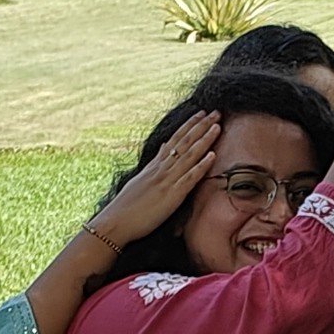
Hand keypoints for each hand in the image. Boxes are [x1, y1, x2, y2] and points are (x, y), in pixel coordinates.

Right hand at [86, 112, 220, 252]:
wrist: (115, 222)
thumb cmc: (126, 206)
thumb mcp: (140, 180)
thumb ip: (153, 164)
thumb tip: (162, 148)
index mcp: (154, 166)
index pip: (174, 140)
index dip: (189, 125)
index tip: (201, 114)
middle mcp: (161, 169)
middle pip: (184, 142)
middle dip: (201, 126)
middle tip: (216, 112)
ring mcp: (167, 180)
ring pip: (189, 155)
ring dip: (204, 139)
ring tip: (217, 126)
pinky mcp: (172, 195)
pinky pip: (189, 178)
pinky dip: (201, 166)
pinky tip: (213, 156)